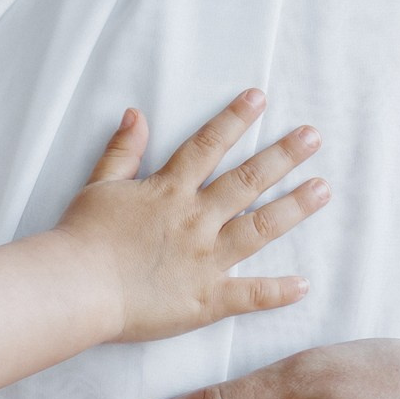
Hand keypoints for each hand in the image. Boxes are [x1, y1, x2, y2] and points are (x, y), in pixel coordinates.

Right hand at [55, 91, 328, 343]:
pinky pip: (249, 295)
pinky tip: (303, 285)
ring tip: (323, 188)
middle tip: (313, 136)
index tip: (260, 98)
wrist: (76, 286)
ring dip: (294, 208)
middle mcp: (195, 220)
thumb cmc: (82, 238)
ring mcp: (205, 260)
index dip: (234, 119)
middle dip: (283, 156)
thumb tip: (136, 114)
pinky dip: (277, 291)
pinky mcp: (206, 299)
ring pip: (259, 228)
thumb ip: (122, 151)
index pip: (208, 146)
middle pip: (246, 181)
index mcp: (169, 191)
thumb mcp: (99, 185)